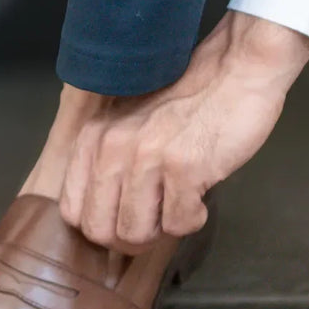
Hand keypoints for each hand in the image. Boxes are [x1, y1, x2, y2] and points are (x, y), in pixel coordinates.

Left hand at [59, 12, 308, 251]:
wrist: (236, 70)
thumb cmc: (186, 102)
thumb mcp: (128, 127)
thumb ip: (108, 164)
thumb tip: (102, 220)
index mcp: (92, 140)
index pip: (72, 212)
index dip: (101, 227)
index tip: (126, 219)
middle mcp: (111, 149)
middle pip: (101, 231)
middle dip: (130, 238)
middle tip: (156, 221)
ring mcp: (146, 158)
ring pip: (135, 234)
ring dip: (162, 230)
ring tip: (179, 204)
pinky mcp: (184, 167)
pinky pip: (177, 225)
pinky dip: (192, 219)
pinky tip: (200, 197)